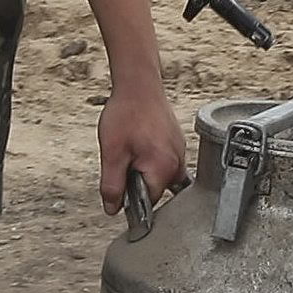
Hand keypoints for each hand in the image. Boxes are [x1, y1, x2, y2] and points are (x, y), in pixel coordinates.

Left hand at [96, 74, 187, 214]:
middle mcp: (178, 162)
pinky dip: (150, 158)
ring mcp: (180, 151)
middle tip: (122, 160)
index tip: (118, 186)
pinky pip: (164, 161)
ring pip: (160, 175)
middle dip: (137, 182)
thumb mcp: (112, 154)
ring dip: (144, 170)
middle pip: (156, 189)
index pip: (149, 202)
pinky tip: (139, 143)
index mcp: (164, 169)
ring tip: (131, 148)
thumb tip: (113, 209)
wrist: (138, 84)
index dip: (130, 198)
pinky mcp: (177, 142)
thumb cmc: (126, 114)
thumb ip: (113, 185)